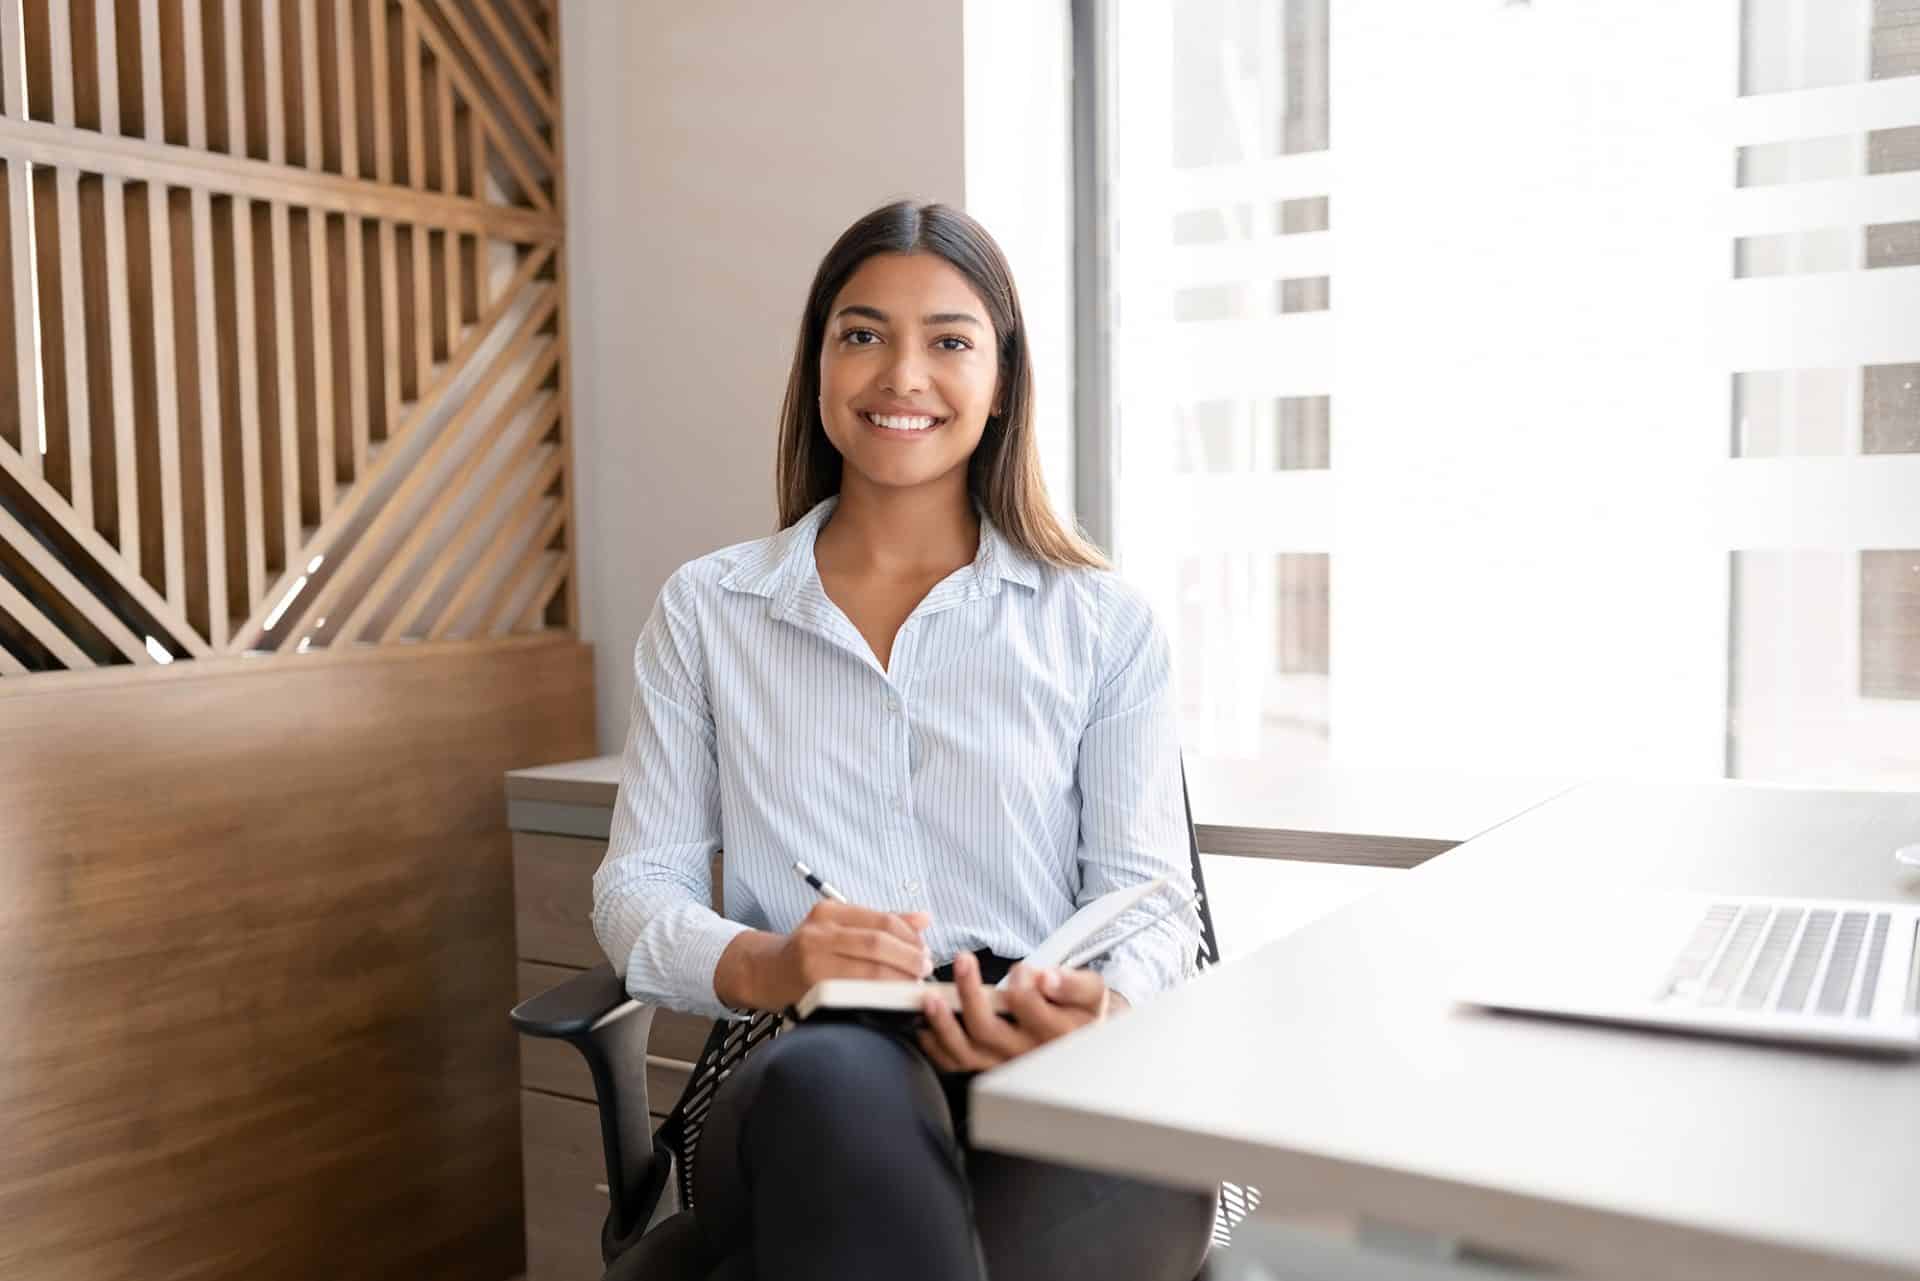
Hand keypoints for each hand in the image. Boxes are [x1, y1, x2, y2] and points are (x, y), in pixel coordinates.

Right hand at [719, 900, 931, 1011]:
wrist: (767, 971)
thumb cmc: (810, 948)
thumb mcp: (840, 926)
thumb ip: (882, 922)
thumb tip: (925, 919)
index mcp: (829, 912)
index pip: (881, 920)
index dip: (910, 938)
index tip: (925, 950)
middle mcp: (819, 933)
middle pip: (877, 944)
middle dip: (908, 959)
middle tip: (924, 970)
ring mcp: (813, 962)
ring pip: (868, 971)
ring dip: (899, 980)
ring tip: (913, 984)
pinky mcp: (812, 990)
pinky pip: (856, 994)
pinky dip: (880, 996)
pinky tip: (892, 998)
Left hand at [917, 952, 1111, 1071]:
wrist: (1081, 1037)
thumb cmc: (1080, 1008)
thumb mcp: (1090, 989)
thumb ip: (1072, 982)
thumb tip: (1046, 978)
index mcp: (1055, 1033)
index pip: (1029, 1010)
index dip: (1020, 986)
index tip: (1019, 969)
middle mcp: (1026, 1053)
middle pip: (988, 1030)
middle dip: (969, 993)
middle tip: (964, 960)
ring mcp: (1004, 1063)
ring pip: (966, 1051)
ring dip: (943, 1023)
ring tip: (932, 997)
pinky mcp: (988, 1066)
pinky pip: (955, 1063)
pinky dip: (936, 1045)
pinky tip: (927, 1025)